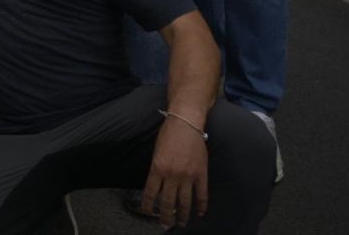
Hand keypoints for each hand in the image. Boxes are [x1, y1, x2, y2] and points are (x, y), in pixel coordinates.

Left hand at [141, 115, 210, 229]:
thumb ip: (156, 169)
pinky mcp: (201, 174)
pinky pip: (202, 194)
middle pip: (167, 201)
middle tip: (164, 225)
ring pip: (184, 202)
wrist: (185, 124)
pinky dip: (201, 206)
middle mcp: (171, 175)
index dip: (148, 205)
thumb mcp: (156, 152)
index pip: (150, 192)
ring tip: (180, 223)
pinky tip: (200, 213)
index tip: (147, 213)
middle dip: (165, 216)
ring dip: (182, 215)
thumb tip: (157, 185)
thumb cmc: (168, 135)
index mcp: (157, 168)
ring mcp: (187, 176)